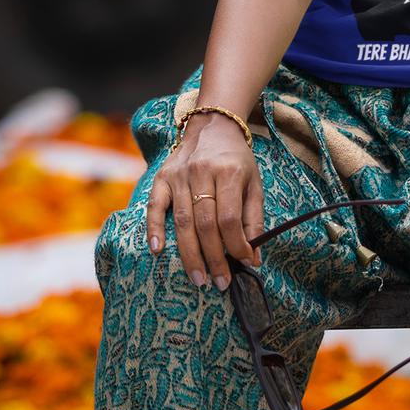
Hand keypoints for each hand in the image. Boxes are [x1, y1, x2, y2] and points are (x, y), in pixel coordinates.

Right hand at [146, 114, 264, 291]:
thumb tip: (254, 257)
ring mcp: (178, 175)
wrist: (213, 127)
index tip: (243, 264)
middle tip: (220, 282)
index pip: (230, 218)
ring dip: (189, 254)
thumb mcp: (253, 184)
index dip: (236, 245)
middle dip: (214, 258)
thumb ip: (254, 220)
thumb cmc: (236, 161)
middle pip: (205, 224)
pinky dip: (154, 229)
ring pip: (182, 221)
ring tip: (198, 278)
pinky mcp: (161, 177)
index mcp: (229, 172)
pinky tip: (157, 250)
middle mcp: (201, 173)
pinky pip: (155, 206)